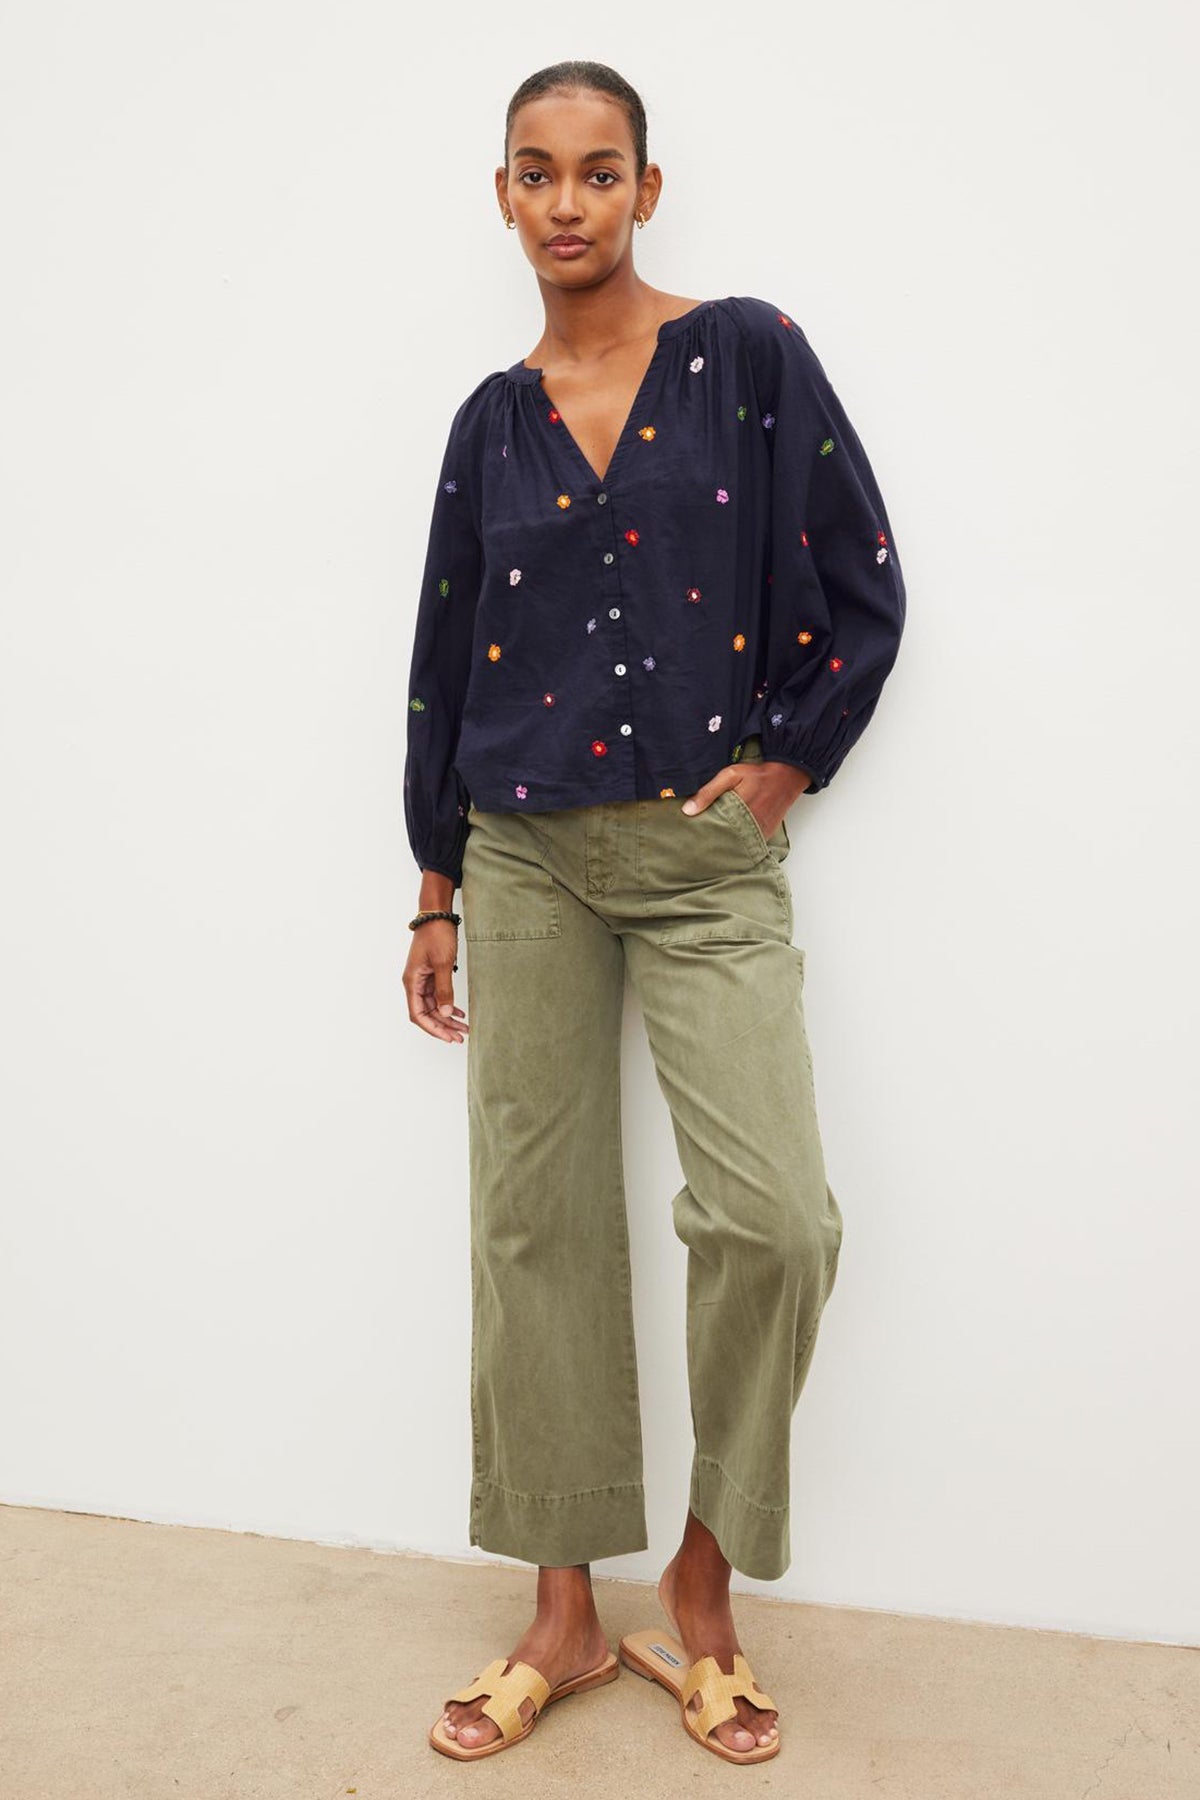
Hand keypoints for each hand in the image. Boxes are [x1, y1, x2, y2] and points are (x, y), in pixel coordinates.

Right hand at [405, 921, 469, 1043]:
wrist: (437, 915)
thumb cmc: (436, 935)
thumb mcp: (443, 963)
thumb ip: (444, 989)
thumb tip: (445, 1012)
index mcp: (412, 982)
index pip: (418, 1014)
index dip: (433, 1028)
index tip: (448, 1037)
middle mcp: (414, 983)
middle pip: (426, 1013)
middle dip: (443, 1026)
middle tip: (460, 1036)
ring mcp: (422, 979)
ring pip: (433, 1006)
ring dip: (447, 1018)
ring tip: (463, 1027)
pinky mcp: (431, 974)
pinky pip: (438, 996)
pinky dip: (448, 1005)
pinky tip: (459, 1012)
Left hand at [681, 760, 811, 838]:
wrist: (786, 777)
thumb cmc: (757, 775)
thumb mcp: (731, 775)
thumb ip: (709, 791)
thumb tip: (688, 810)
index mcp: (738, 811)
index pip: (713, 830)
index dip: (701, 834)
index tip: (690, 836)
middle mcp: (750, 826)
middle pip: (723, 841)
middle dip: (710, 842)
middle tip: (696, 843)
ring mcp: (759, 833)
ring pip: (735, 845)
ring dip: (724, 844)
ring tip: (710, 843)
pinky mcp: (765, 835)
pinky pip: (748, 844)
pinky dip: (738, 842)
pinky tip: (728, 839)